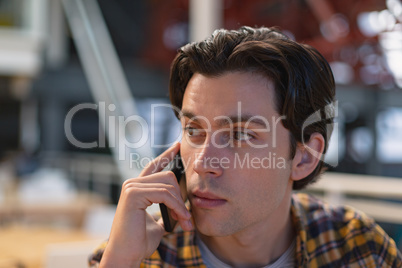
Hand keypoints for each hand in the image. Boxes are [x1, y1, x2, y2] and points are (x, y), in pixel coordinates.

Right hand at [100, 142, 191, 266]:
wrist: (127, 255)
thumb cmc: (140, 241)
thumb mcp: (158, 223)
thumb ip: (166, 211)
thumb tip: (181, 207)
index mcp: (137, 188)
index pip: (154, 166)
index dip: (166, 155)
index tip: (178, 146)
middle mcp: (132, 184)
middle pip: (168, 177)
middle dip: (181, 197)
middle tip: (187, 219)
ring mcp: (131, 187)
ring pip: (168, 185)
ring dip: (181, 206)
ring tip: (186, 222)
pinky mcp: (133, 193)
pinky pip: (164, 194)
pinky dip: (176, 207)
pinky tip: (181, 219)